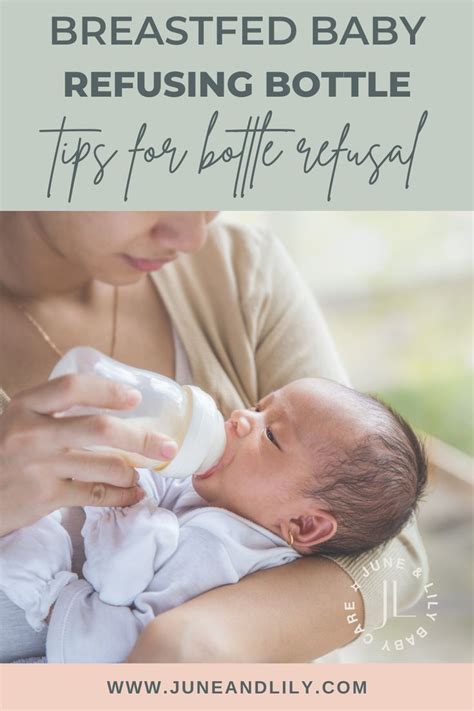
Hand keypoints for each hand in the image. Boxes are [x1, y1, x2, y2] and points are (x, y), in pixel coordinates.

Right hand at [0, 374, 177, 535]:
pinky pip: (97, 495)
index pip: (73, 387)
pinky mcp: (45, 498)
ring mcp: (39, 467)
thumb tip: (115, 400)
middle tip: (167, 445)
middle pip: (100, 429)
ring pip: (106, 466)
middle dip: (142, 438)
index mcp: (26, 406)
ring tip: (139, 471)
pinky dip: (122, 495)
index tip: (135, 398)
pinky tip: (134, 493)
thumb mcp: (21, 420)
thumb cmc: (6, 452)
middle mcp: (32, 434)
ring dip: (133, 470)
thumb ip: (56, 409)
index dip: (109, 391)